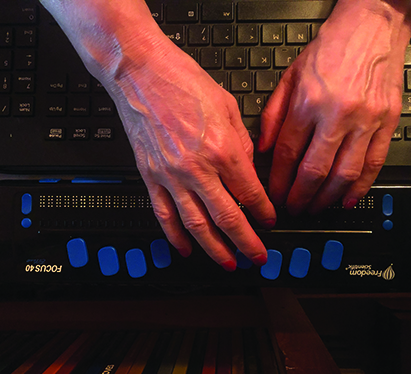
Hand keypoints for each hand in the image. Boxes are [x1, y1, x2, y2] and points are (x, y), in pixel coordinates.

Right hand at [40, 0, 275, 269]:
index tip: (270, 221)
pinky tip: (185, 249)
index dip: (264, 213)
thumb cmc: (183, 82)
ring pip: (196, 225)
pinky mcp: (150, 176)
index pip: (251, 194)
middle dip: (246, 243)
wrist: (141, 73)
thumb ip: (242, 145)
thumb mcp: (229, 107)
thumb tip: (248, 171)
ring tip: (227, 262)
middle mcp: (197, 168)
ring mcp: (170, 176)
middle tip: (258, 257)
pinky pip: (163, 215)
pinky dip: (175, 237)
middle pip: (227, 218)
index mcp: (222, 149)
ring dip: (214, 249)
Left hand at [259, 0, 410, 214]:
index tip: (272, 195)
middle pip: (313, 171)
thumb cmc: (331, 48)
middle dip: (299, 198)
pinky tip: (347, 200)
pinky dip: (361, 187)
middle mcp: (336, 113)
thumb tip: (263, 148)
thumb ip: (272, 115)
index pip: (286, 154)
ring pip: (344, 174)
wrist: (372, 25)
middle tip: (292, 210)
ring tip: (315, 208)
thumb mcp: (289, 76)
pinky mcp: (387, 122)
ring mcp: (366, 120)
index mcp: (308, 102)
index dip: (277, 181)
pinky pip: (374, 164)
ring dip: (326, 199)